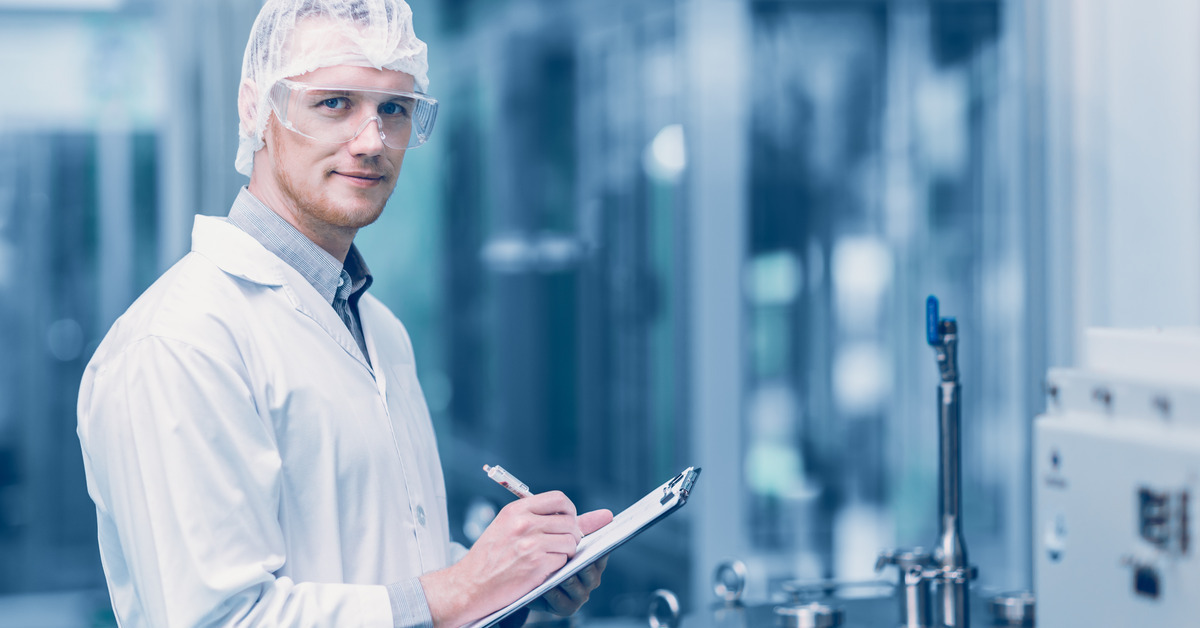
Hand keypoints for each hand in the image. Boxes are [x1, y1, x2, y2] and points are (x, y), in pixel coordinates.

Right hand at [420, 492, 593, 627]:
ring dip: (566, 553)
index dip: (569, 511)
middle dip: (571, 536)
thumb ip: (547, 518)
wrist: (468, 586)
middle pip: (570, 522)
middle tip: (559, 546)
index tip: (566, 522)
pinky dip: (558, 567)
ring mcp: (531, 544)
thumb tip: (603, 516)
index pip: (559, 499)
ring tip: (548, 558)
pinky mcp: (536, 565)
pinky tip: (542, 570)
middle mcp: (524, 524)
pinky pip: (564, 561)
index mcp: (517, 510)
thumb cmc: (489, 557)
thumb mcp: (509, 527)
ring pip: (571, 542)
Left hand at [530, 509, 612, 616]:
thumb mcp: (563, 536)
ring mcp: (580, 594)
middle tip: (566, 551)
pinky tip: (541, 582)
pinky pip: (561, 600)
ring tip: (550, 566)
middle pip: (590, 570)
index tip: (581, 537)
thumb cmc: (549, 554)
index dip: (593, 546)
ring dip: (563, 575)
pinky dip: (551, 591)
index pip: (601, 552)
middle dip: (578, 561)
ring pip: (575, 584)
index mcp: (594, 560)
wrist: (526, 580)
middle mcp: (591, 579)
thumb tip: (608, 514)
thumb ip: (582, 526)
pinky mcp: (566, 607)